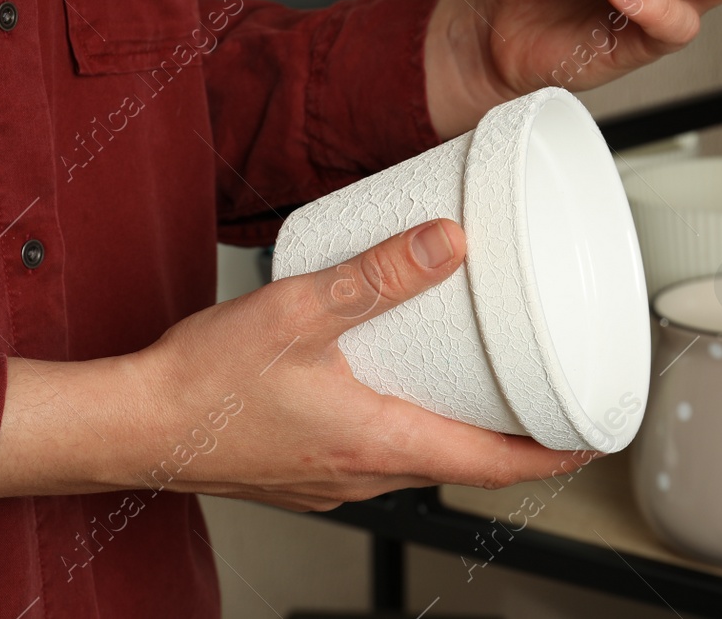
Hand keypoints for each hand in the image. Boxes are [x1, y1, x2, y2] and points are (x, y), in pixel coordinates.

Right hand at [0, 219, 584, 508]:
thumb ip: (377, 275)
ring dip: (454, 430)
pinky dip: (403, 427)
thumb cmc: (201, 384)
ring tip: (477, 382)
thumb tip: (447, 243)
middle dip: (510, 437)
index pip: (492, 465)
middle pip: (461, 464)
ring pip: (416, 459)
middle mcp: (361, 473)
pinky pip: (374, 455)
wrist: (130, 425)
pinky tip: (390, 387)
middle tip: (543, 394)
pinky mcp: (303, 471)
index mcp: (376, 441)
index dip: (552, 452)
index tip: (591, 436)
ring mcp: (331, 479)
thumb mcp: (299, 310)